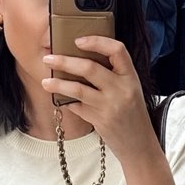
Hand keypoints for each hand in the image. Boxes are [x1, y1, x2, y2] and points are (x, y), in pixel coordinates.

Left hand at [42, 36, 155, 163]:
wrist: (139, 144)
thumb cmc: (132, 115)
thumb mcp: (130, 90)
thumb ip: (114, 75)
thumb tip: (83, 59)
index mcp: (131, 77)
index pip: (116, 50)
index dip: (96, 41)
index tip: (78, 40)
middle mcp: (121, 89)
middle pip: (89, 68)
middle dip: (65, 61)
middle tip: (49, 59)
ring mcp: (110, 106)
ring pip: (78, 89)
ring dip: (58, 84)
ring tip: (45, 81)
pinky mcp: (100, 120)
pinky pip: (77, 106)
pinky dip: (66, 101)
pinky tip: (59, 99)